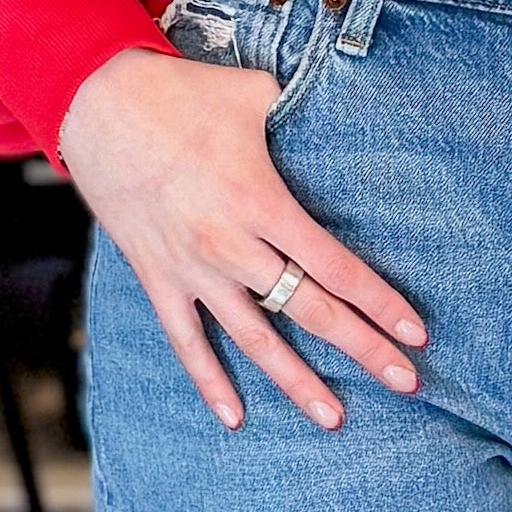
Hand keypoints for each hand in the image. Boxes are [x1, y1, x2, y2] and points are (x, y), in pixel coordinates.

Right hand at [59, 43, 424, 436]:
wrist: (96, 103)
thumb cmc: (181, 93)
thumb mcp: (254, 94)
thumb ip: (301, 114)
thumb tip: (338, 112)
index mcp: (263, 203)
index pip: (337, 267)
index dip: (381, 303)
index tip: (416, 333)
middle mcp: (232, 246)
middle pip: (311, 311)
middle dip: (363, 349)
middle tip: (406, 382)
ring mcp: (192, 269)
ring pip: (255, 340)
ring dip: (297, 382)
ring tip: (334, 418)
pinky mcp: (157, 278)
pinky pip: (186, 342)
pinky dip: (209, 381)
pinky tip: (235, 418)